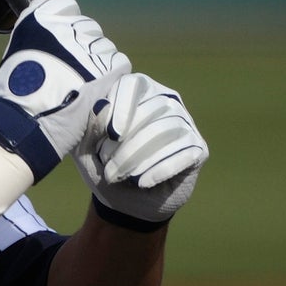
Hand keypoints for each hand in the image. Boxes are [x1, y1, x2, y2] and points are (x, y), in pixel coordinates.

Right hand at [0, 0, 128, 182]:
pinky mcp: (108, 67)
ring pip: (105, 47)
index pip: (65, 5)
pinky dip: (111, 76)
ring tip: (82, 84)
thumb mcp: (17, 53)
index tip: (60, 43)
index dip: (66, 24)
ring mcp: (89, 47)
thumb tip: (53, 37)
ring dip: (97, 63)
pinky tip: (97, 89)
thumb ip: (37, 37)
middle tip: (71, 70)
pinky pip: (119, 63)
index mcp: (40, 19)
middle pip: (88, 28)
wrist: (27, 121)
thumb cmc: (15, 92)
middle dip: (82, 46)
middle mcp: (67, 27)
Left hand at [77, 72, 208, 228]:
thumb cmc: (104, 166)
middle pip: (150, 110)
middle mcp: (164, 101)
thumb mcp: (86, 148)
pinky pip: (184, 152)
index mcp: (135, 93)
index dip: (121, 106)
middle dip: (125, 145)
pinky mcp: (199, 148)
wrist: (127, 202)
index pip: (132, 83)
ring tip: (121, 177)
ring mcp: (185, 123)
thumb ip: (88, 126)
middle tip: (109, 171)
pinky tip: (143, 182)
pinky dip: (160, 169)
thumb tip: (101, 106)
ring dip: (139, 158)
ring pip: (166, 130)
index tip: (111, 134)